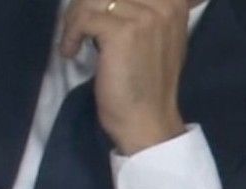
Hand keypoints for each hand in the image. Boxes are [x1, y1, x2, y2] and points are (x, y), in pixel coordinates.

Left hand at [60, 0, 190, 154]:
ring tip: (75, 39)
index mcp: (175, 3)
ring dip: (74, 19)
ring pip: (91, 0)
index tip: (99, 22)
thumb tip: (110, 1)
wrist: (147, 120)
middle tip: (81, 27)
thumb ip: (144, 9)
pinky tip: (71, 52)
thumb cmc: (148, 82)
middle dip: (86, 5)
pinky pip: (83, 18)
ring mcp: (146, 17)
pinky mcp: (123, 32)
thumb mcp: (157, 36)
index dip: (104, 2)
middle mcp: (166, 4)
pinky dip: (70, 35)